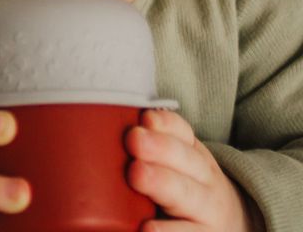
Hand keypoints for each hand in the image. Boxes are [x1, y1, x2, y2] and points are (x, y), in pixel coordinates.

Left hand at [125, 110, 252, 231]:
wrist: (231, 223)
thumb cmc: (185, 187)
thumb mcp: (177, 164)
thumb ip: (148, 148)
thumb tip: (109, 130)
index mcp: (193, 153)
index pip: (181, 131)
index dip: (164, 123)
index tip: (145, 118)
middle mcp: (204, 177)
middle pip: (185, 158)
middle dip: (159, 147)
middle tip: (134, 139)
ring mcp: (208, 210)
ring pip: (186, 194)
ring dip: (161, 182)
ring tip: (136, 174)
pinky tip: (147, 228)